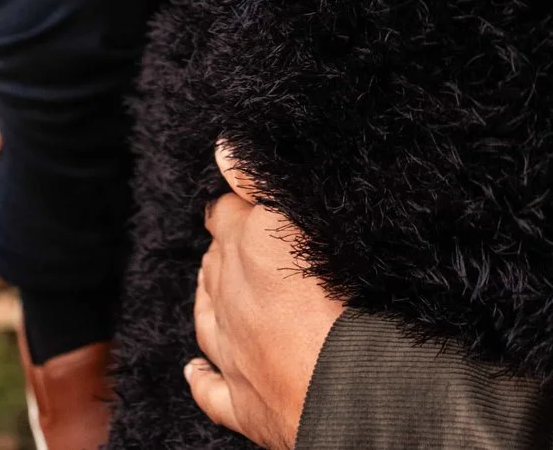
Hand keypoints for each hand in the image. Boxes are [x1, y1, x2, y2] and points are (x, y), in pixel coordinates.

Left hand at [187, 143, 345, 449]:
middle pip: (215, 263)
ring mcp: (235, 356)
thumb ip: (260, 182)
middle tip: (239, 235)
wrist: (359, 392)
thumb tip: (222, 147)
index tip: (248, 194)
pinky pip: (211, 390)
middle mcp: (232, 301)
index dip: (237, 199)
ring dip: (208, 299)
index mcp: (252, 249)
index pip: (228, 209)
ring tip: (211, 284)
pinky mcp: (245, 405)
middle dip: (223, 247)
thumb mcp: (309, 221)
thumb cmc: (350, 300)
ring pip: (208, 321)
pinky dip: (200, 377)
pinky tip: (193, 369)